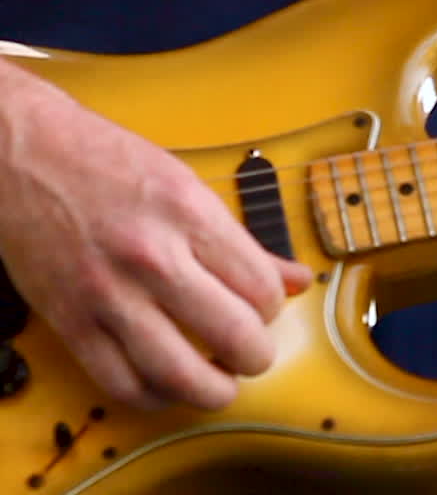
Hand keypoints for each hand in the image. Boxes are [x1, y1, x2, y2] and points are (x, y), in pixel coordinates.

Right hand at [0, 81, 310, 410]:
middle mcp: (152, 257)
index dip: (274, 309)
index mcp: (190, 216)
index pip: (262, 289)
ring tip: (219, 381)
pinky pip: (122, 383)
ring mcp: (109, 294)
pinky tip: (167, 384)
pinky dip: (154, 396)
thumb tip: (297, 279)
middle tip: (252, 352)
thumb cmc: (105, 162)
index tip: (265, 308)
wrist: (23, 153)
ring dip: (213, 389)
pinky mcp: (70, 321)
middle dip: (256, 355)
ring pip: (181, 374)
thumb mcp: (190, 187)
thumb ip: (245, 242)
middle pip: (234, 336)